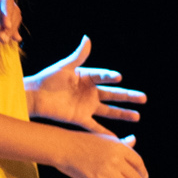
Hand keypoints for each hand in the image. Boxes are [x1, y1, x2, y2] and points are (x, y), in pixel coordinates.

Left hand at [0, 0, 20, 42]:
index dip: (8, 12)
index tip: (6, 26)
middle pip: (11, 10)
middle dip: (10, 24)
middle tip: (2, 38)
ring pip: (11, 17)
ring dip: (10, 29)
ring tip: (2, 40)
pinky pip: (6, 22)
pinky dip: (11, 30)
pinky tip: (16, 38)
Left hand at [27, 36, 146, 134]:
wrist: (34, 96)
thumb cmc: (47, 79)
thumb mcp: (64, 67)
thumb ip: (78, 56)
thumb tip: (87, 39)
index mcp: (87, 78)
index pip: (103, 77)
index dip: (110, 77)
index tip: (118, 77)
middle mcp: (90, 92)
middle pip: (113, 95)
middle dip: (128, 97)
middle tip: (143, 98)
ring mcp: (86, 106)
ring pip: (109, 110)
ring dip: (122, 113)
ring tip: (137, 116)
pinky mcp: (79, 118)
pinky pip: (94, 126)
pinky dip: (104, 132)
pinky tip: (116, 138)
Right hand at [53, 129, 153, 177]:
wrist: (63, 147)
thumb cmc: (81, 142)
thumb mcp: (104, 139)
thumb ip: (120, 143)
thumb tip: (134, 141)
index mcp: (119, 147)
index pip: (137, 161)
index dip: (142, 171)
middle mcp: (116, 159)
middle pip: (135, 177)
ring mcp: (107, 171)